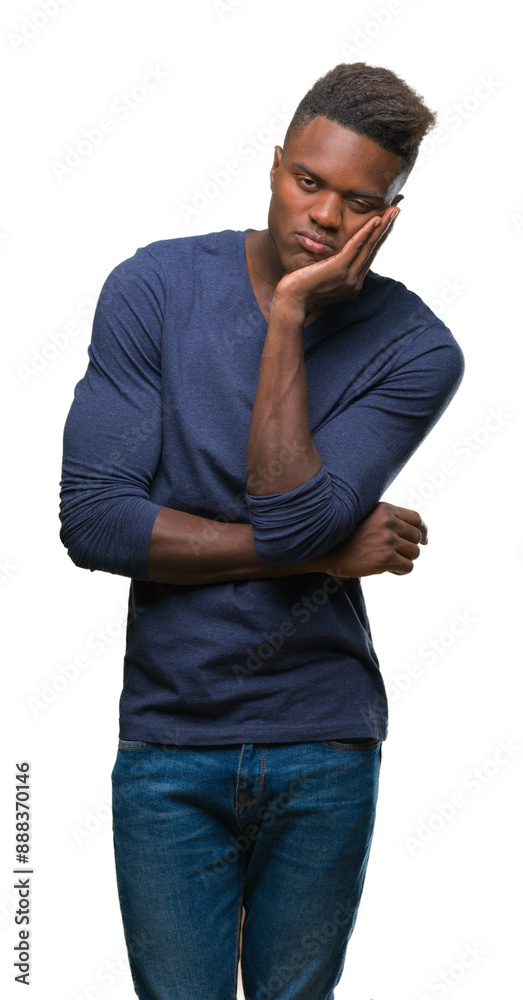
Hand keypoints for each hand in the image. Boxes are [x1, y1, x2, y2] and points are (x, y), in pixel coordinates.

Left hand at [274, 206, 399, 316]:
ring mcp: (348, 276)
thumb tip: (327, 257)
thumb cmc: (299, 292)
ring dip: (382, 226)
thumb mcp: (318, 278)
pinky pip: (356, 246)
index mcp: (351, 284)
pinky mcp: (339, 269)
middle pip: (373, 250)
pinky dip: (367, 231)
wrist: (291, 303)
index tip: (385, 224)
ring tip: (393, 211)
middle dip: (386, 229)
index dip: (377, 239)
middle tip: (397, 211)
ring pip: (369, 246)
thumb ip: (328, 268)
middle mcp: (354, 281)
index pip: (367, 256)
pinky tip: (376, 219)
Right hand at [315, 501, 427, 578]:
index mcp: (384, 509)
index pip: (415, 518)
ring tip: (389, 562)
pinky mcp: (385, 558)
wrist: (325, 553)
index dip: (422, 529)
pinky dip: (401, 571)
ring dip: (405, 559)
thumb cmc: (347, 537)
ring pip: (415, 553)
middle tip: (395, 554)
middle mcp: (388, 522)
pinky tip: (388, 569)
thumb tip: (423, 536)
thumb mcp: (368, 519)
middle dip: (409, 547)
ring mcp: (387, 540)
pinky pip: (408, 567)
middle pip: (416, 537)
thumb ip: (390, 520)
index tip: (424, 540)